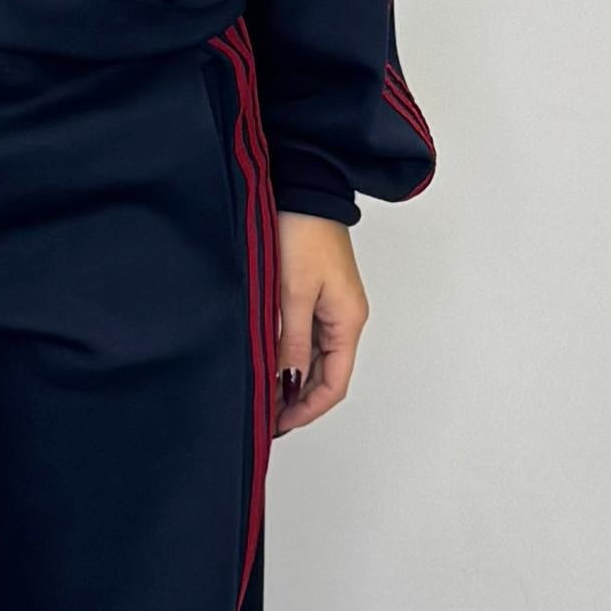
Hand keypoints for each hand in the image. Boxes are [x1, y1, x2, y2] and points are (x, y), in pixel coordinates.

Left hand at [273, 214, 366, 431]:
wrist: (304, 187)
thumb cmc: (302, 232)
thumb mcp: (293, 293)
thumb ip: (292, 342)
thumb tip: (290, 383)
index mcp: (348, 320)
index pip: (334, 383)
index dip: (308, 409)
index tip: (279, 423)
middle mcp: (345, 317)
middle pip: (327, 374)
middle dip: (298, 399)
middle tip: (265, 416)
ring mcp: (332, 306)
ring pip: (316, 358)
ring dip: (292, 379)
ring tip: (263, 395)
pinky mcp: (316, 293)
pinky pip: (307, 337)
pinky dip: (290, 355)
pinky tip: (269, 363)